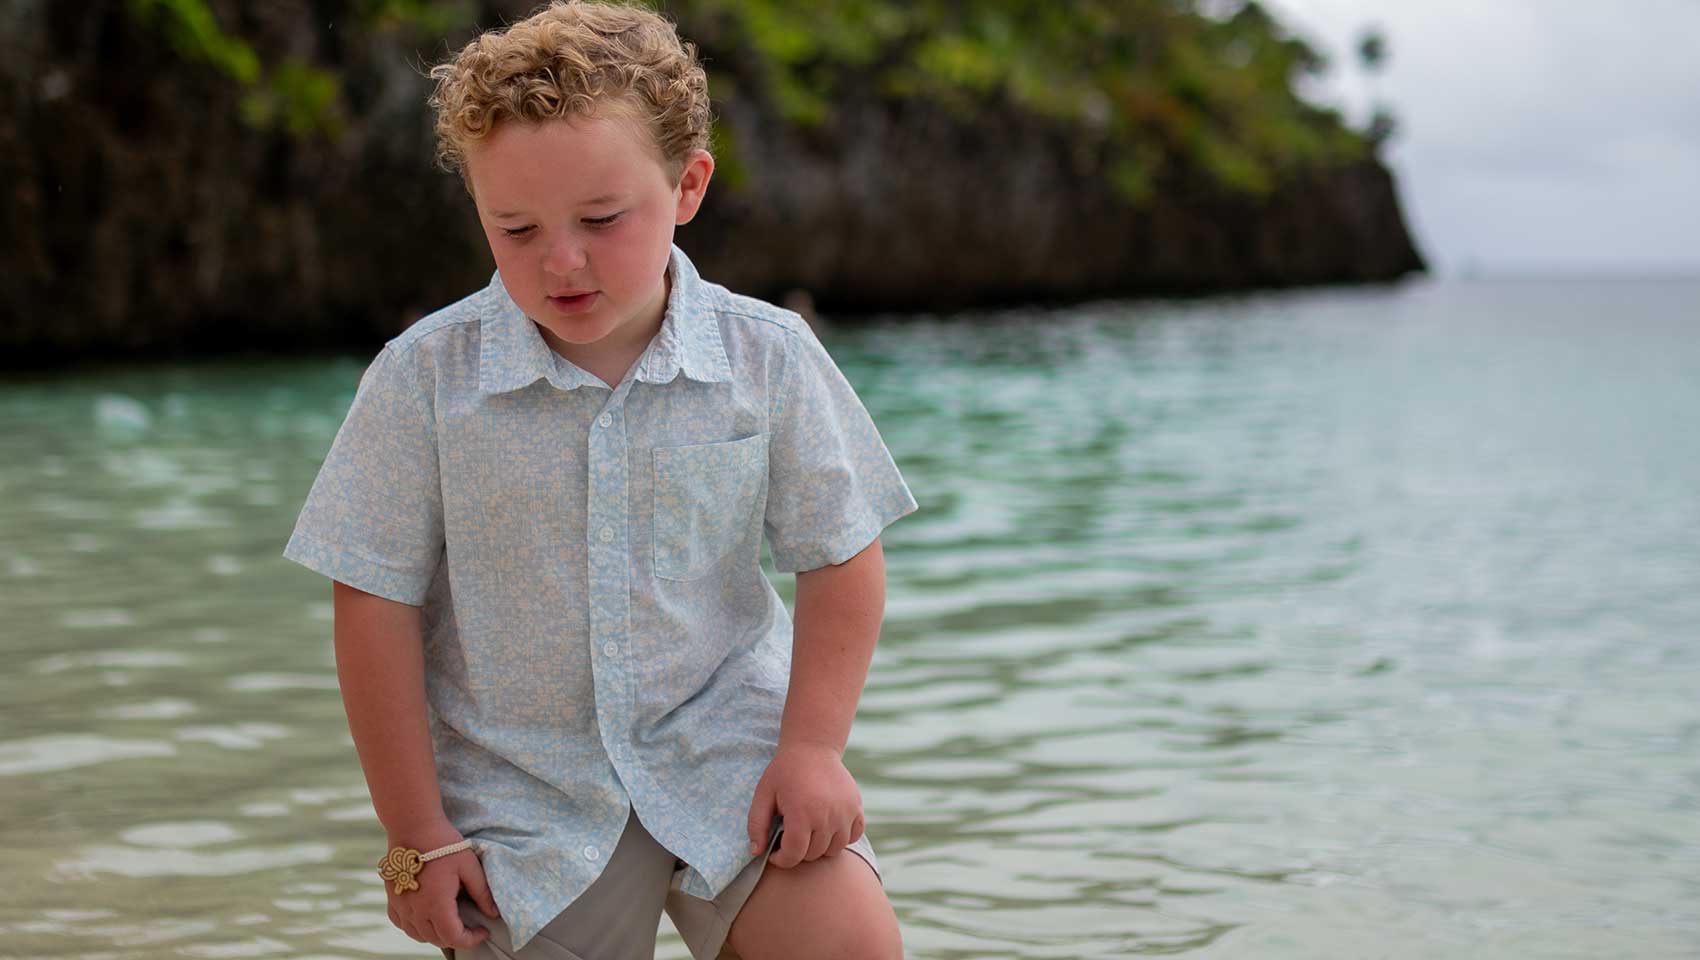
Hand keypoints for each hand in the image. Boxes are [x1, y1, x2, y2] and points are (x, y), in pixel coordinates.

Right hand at [385, 825, 500, 950]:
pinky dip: (415, 927)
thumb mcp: (469, 866)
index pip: (453, 938)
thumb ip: (482, 892)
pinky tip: (426, 917)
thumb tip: (493, 913)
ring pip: (417, 934)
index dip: (471, 939)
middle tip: (470, 925)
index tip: (482, 930)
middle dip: (456, 938)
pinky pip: (401, 923)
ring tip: (451, 922)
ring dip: (435, 935)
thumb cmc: (444, 843)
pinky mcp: (392, 897)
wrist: (413, 825)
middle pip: (436, 939)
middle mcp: (415, 910)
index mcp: (436, 904)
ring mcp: (400, 904)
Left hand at [746, 740, 864, 868]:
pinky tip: (827, 827)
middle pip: (813, 854)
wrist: (812, 747)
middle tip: (789, 837)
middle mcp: (827, 816)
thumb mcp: (763, 794)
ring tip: (808, 832)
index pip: (794, 855)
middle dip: (798, 852)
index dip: (781, 860)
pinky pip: (853, 836)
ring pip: (834, 849)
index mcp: (802, 813)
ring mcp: (845, 812)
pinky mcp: (857, 807)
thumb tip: (756, 853)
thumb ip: (756, 825)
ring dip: (819, 847)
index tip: (775, 852)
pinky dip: (841, 838)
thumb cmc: (785, 771)